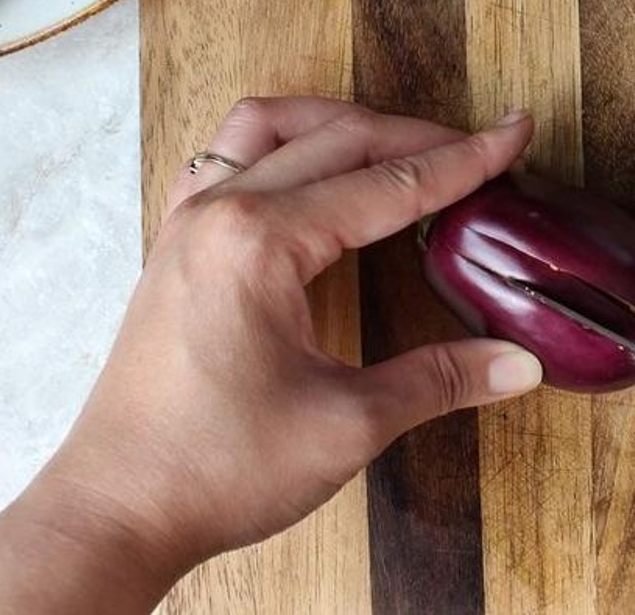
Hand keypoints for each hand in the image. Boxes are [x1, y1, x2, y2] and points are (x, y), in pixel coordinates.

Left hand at [0, 98, 542, 614]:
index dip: (462, 161)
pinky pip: (225, 158)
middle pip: (337, 139)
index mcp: (260, 241)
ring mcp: (187, 224)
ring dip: (340, 123)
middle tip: (480, 147)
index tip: (513, 134)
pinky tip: (308, 172)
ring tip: (397, 143)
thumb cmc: (216, 469)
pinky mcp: (174, 248)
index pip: (387, 185)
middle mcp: (219, 212)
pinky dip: (280, 146)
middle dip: (417, 138)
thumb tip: (519, 364)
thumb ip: (439, 380)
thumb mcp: (347, 425)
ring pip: (270, 127)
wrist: (114, 512)